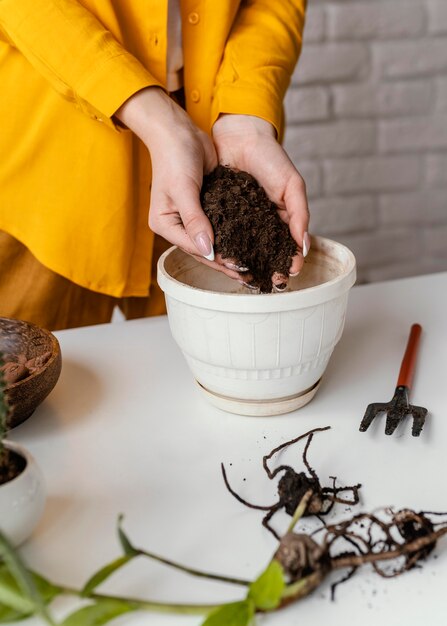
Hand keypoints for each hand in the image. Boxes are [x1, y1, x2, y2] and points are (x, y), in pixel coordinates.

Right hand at [115, 88, 241, 281]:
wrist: (178, 131)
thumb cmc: (174, 157)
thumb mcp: (183, 189)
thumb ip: (195, 220)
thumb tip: (208, 250)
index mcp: (165, 225)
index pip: (194, 248)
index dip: (217, 259)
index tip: (239, 267)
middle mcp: (178, 225)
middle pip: (205, 249)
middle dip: (227, 263)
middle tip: (251, 276)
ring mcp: (192, 218)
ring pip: (215, 241)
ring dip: (234, 252)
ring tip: (254, 267)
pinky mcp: (207, 208)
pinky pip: (222, 226)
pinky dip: (236, 235)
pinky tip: (252, 244)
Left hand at [212, 114, 309, 288]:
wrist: (239, 134)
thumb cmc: (270, 157)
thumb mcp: (291, 185)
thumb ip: (299, 214)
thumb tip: (305, 245)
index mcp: (280, 219)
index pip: (286, 247)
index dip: (288, 261)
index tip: (288, 274)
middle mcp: (259, 224)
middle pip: (263, 252)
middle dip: (266, 268)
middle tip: (267, 282)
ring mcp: (239, 221)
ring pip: (241, 247)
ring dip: (243, 262)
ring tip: (244, 275)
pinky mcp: (219, 214)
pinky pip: (221, 234)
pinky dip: (223, 245)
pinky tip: (222, 256)